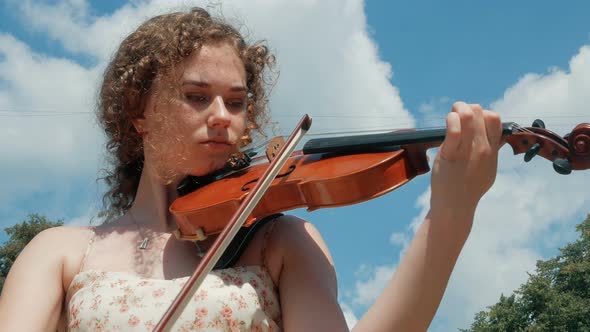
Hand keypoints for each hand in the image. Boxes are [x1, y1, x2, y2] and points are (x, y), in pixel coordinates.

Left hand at [430, 102, 502, 218]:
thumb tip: (501, 137)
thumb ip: (494, 152)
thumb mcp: (489, 169)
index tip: (470, 121)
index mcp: (492, 150)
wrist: (455, 206)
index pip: (495, 119)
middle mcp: (482, 148)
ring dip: (458, 109)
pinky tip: (447, 122)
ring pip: (468, 115)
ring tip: (451, 117)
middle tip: (456, 118)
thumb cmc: (469, 187)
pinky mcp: (450, 154)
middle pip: (480, 112)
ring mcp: (467, 151)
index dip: (482, 113)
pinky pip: (454, 129)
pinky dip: (450, 119)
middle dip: (467, 108)